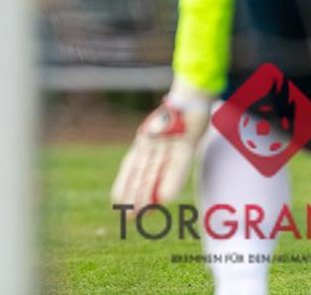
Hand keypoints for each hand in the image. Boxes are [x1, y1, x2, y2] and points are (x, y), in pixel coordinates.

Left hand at [110, 81, 212, 205]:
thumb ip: (165, 157)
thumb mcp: (170, 137)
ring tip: (140, 211)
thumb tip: (159, 178)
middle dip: (134, 194)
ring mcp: (166, 141)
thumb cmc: (182, 116)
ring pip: (153, 171)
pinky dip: (172, 182)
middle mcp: (152, 142)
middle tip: (127, 216)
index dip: (125, 183)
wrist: (193, 94)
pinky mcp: (184, 141)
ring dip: (146, 193)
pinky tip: (165, 198)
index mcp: (146, 141)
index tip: (117, 200)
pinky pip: (178, 165)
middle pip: (141, 173)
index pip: (132, 166)